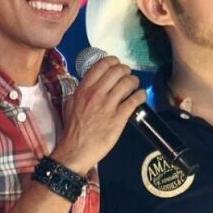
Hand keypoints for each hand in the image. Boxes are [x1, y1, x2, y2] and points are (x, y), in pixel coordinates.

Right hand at [52, 56, 146, 172]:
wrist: (75, 150)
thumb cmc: (73, 130)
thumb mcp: (71, 104)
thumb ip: (82, 92)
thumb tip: (92, 84)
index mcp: (84, 88)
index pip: (102, 65)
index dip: (114, 62)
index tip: (117, 66)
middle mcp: (96, 93)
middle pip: (118, 70)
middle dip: (126, 71)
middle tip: (128, 76)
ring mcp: (108, 105)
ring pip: (128, 82)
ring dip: (135, 81)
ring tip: (135, 86)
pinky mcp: (119, 117)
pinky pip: (134, 100)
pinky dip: (141, 95)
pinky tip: (141, 96)